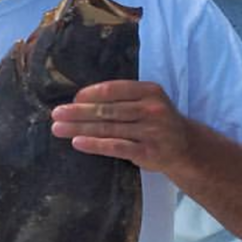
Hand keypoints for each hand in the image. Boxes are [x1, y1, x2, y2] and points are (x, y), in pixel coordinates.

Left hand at [50, 80, 191, 173]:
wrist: (186, 148)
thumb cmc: (158, 122)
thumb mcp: (148, 102)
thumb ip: (123, 99)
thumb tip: (81, 100)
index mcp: (149, 91)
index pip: (114, 89)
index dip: (90, 94)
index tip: (73, 99)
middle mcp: (151, 109)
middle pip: (107, 110)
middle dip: (78, 112)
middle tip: (56, 113)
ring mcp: (150, 131)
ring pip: (108, 128)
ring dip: (79, 128)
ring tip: (58, 128)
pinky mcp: (147, 152)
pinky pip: (116, 147)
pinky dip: (95, 144)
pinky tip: (77, 142)